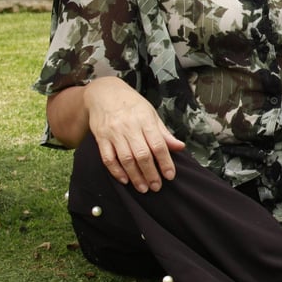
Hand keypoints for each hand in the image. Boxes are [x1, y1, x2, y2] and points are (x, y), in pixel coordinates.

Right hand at [83, 77, 184, 192]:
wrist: (104, 93)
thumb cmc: (132, 104)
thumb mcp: (151, 114)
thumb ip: (164, 133)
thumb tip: (180, 147)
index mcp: (145, 120)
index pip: (158, 144)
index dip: (165, 162)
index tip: (170, 175)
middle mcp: (129, 127)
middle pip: (142, 155)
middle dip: (151, 173)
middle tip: (157, 187)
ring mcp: (113, 133)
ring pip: (125, 159)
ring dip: (135, 176)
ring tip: (143, 188)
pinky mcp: (101, 138)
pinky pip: (108, 158)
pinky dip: (116, 171)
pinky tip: (125, 180)